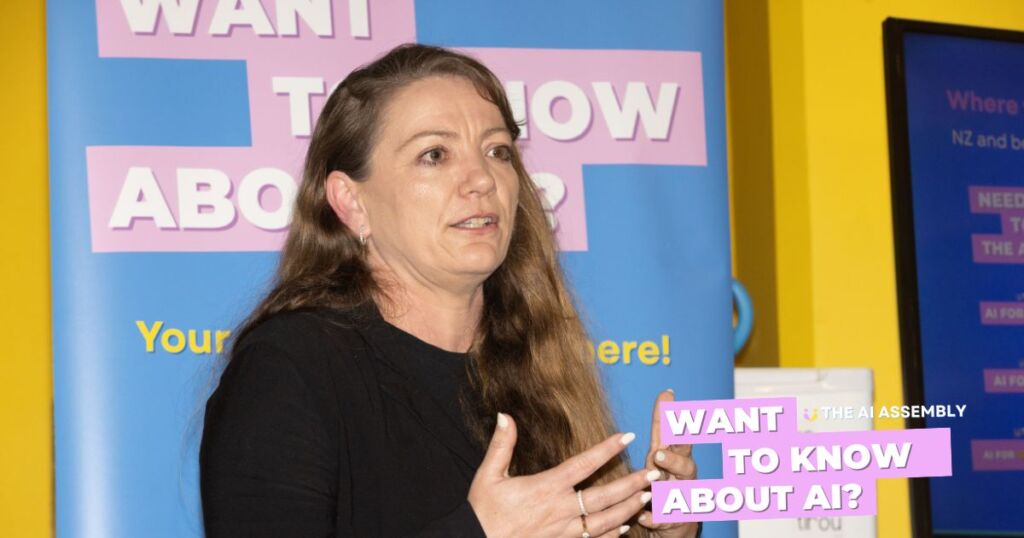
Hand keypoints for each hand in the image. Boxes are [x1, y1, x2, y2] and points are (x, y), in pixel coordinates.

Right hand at [468, 413, 657, 537]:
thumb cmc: (483, 511)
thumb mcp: (488, 475)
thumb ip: (502, 445)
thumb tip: (505, 415)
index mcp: (545, 487)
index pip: (583, 464)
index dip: (607, 449)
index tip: (627, 436)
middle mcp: (560, 510)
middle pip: (605, 496)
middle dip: (632, 484)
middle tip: (654, 473)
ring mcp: (563, 532)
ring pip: (605, 522)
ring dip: (628, 509)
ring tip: (647, 497)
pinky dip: (611, 535)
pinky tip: (624, 527)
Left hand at [638, 389, 699, 537]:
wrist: (676, 520)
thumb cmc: (667, 480)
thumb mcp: (663, 454)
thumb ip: (665, 428)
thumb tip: (666, 393)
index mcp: (675, 457)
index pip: (674, 435)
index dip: (670, 417)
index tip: (666, 399)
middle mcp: (682, 476)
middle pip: (684, 466)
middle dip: (674, 460)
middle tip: (659, 455)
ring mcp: (680, 498)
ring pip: (676, 493)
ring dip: (665, 489)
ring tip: (654, 485)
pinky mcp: (674, 520)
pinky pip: (663, 520)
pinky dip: (654, 519)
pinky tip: (644, 517)